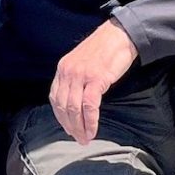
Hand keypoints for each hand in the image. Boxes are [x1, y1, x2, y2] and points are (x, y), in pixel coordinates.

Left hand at [49, 18, 137, 143]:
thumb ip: (76, 78)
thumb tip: (77, 100)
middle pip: (63, 106)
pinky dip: (90, 121)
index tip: (68, 128)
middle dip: (70, 126)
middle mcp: (67, 72)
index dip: (60, 117)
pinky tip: (93, 129)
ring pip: (74, 109)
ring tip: (85, 138)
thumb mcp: (82, 62)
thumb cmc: (105, 49)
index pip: (55, 98)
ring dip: (79, 127)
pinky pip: (89, 106)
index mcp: (63, 69)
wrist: (119, 35)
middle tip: (78, 139)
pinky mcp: (96, 79)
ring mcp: (81, 75)